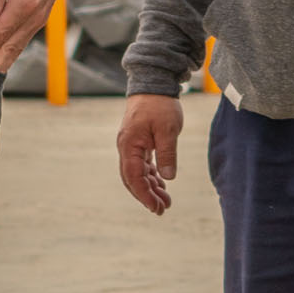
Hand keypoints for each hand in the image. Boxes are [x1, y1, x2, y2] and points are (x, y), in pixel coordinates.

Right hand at [117, 94, 181, 215]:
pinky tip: (162, 185)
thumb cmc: (160, 105)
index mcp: (129, 146)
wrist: (153, 83)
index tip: (156, 208)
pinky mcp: (138, 142)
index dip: (144, 195)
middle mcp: (126, 148)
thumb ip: (167, 154)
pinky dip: (151, 176)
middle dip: (146, 196)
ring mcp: (131, 145)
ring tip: (166, 201)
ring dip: (150, 188)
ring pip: (137, 173)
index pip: (133, 177)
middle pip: (132, 179)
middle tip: (162, 210)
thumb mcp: (167, 130)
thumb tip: (167, 178)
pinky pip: (142, 165)